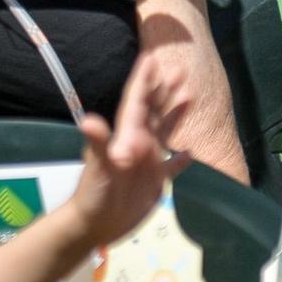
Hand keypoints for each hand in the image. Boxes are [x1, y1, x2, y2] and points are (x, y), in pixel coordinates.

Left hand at [66, 58, 186, 246]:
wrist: (95, 224)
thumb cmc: (94, 194)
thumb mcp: (98, 168)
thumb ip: (99, 145)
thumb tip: (90, 120)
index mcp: (126, 134)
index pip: (136, 101)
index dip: (143, 80)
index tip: (151, 57)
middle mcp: (137, 142)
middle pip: (153, 110)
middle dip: (164, 90)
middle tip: (179, 69)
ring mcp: (146, 161)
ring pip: (164, 131)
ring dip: (175, 114)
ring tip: (189, 95)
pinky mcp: (154, 181)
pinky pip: (171, 165)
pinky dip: (181, 158)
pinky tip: (191, 152)